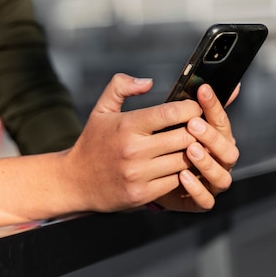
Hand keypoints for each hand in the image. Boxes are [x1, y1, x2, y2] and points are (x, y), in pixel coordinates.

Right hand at [61, 73, 207, 212]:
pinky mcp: (142, 194)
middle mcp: (133, 150)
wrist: (75, 181)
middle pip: (185, 137)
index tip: (193, 108)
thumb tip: (148, 82)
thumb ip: (121, 87)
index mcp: (126, 126)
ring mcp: (138, 174)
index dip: (190, 108)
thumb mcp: (101, 110)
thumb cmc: (92, 143)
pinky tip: (179, 166)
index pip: (171, 112)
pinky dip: (182, 173)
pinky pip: (176, 181)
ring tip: (193, 146)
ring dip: (193, 154)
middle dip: (197, 131)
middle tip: (200, 128)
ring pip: (184, 161)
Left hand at [154, 83, 238, 211]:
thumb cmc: (145, 143)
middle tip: (193, 124)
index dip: (213, 104)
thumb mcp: (148, 120)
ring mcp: (208, 180)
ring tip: (190, 150)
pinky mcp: (198, 201)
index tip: (201, 90)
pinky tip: (181, 176)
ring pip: (222, 174)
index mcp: (209, 135)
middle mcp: (215, 157)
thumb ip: (163, 100)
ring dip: (208, 161)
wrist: (130, 178)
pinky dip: (197, 189)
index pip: (219, 117)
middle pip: (227, 146)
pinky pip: (206, 200)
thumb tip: (176, 81)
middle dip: (211, 134)